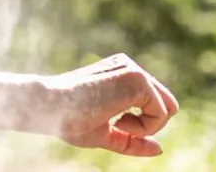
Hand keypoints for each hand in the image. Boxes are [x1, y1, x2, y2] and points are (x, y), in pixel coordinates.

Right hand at [38, 54, 180, 156]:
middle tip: (117, 126)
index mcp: (120, 72)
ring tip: (114, 123)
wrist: (48, 106)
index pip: (152, 102)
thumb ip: (132, 139)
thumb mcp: (105, 132)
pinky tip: (116, 121)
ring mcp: (134, 71)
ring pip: (167, 109)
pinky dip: (144, 127)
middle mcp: (129, 66)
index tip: (113, 125)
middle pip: (166, 104)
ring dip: (145, 126)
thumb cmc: (68, 118)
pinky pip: (161, 113)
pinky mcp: (138, 80)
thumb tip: (160, 148)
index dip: (141, 125)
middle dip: (148, 124)